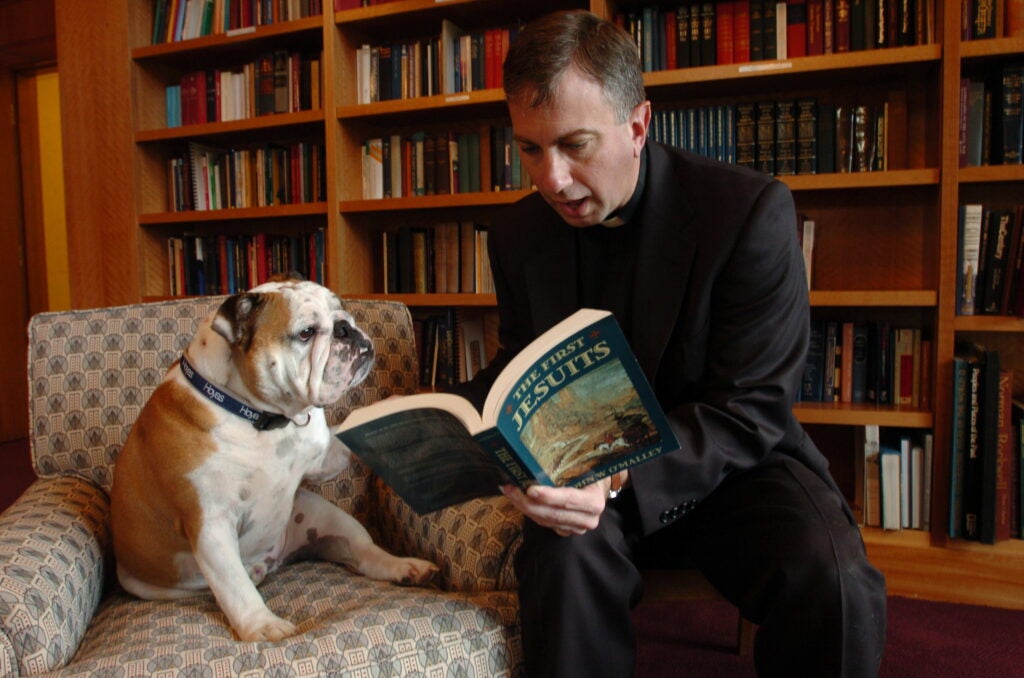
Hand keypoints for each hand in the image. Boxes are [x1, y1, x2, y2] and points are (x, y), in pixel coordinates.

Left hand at [500, 471, 627, 536]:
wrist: (597, 489)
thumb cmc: (589, 473)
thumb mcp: (586, 466)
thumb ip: (570, 464)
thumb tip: (543, 449)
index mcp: (594, 501)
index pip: (569, 500)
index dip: (549, 496)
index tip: (530, 490)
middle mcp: (588, 519)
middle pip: (553, 514)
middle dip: (528, 502)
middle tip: (510, 489)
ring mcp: (576, 528)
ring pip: (545, 521)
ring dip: (524, 507)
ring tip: (510, 492)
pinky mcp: (565, 531)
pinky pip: (543, 524)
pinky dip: (529, 512)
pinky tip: (517, 500)